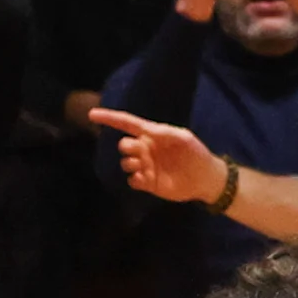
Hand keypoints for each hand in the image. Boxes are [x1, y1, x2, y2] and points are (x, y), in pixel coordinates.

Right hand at [92, 109, 226, 206]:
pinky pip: (132, 181)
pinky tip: (147, 180)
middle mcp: (146, 149)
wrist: (205, 179)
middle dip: (128, 148)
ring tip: (145, 167)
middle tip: (142, 153)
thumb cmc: (196, 154)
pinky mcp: (148, 183)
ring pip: (125, 163)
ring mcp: (146, 166)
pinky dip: (136, 180)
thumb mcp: (183, 138)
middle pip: (124, 145)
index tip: (92, 114)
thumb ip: (164, 133)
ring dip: (131, 164)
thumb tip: (146, 132)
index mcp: (152, 134)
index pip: (127, 123)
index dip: (110, 118)